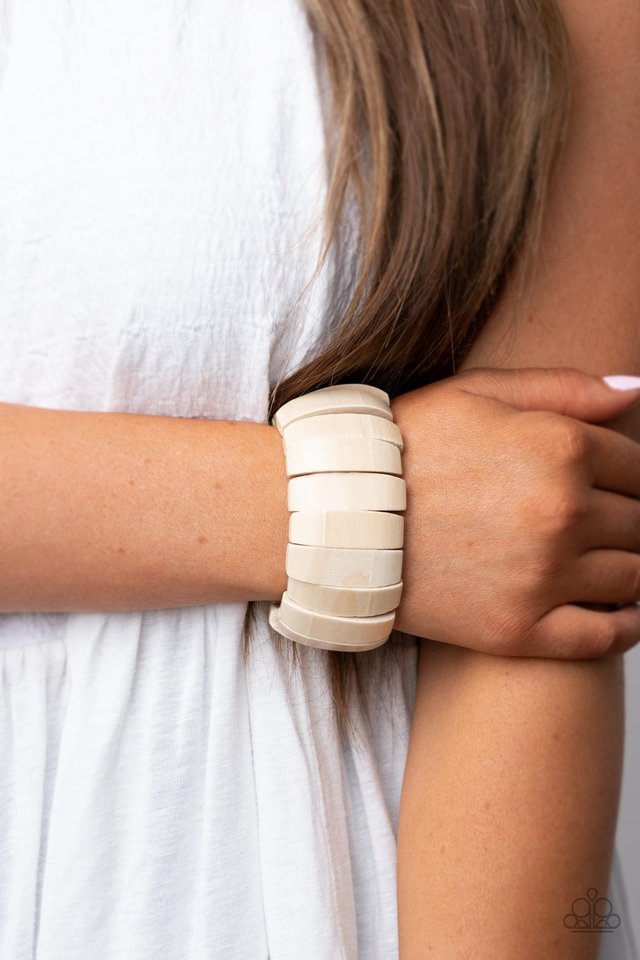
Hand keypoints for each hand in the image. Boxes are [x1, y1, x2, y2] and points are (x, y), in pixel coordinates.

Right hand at [390, 367, 639, 657]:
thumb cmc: (403, 447)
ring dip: (628, 565)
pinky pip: (605, 638)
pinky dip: (628, 626)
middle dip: (628, 518)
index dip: (630, 475)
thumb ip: (565, 388)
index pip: (639, 468)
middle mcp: (561, 513)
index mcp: (561, 448)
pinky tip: (625, 612)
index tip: (611, 483)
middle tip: (602, 521)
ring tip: (603, 559)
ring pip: (632, 577)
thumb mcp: (477, 392)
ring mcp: (542, 577)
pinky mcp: (518, 630)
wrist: (334, 516)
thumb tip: (636, 392)